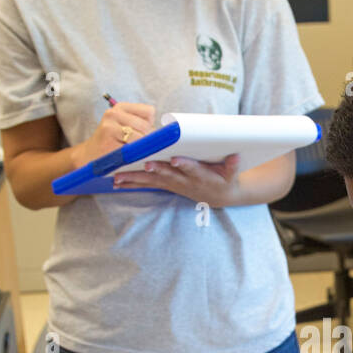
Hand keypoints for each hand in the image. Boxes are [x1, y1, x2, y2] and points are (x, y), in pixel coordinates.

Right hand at [73, 100, 155, 167]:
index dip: (150, 126)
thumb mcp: (124, 127)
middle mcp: (114, 113)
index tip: (143, 135)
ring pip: (140, 138)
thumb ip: (141, 125)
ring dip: (141, 150)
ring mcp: (109, 127)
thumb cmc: (112, 144)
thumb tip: (166, 134)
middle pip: (146, 127)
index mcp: (120, 107)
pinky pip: (131, 150)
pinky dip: (134, 156)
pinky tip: (127, 159)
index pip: (149, 112)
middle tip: (138, 149)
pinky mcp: (107, 141)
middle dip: (147, 140)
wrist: (88, 158)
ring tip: (132, 154)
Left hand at [114, 152, 239, 203]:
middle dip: (155, 171)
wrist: (220, 196)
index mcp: (201, 176)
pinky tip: (116, 181)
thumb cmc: (225, 179)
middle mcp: (185, 182)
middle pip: (167, 176)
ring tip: (118, 178)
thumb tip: (236, 156)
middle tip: (144, 166)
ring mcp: (174, 184)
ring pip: (153, 181)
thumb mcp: (232, 173)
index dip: (184, 165)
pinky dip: (132, 182)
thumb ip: (233, 165)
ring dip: (135, 179)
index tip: (175, 160)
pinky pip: (147, 184)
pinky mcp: (167, 185)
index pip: (192, 169)